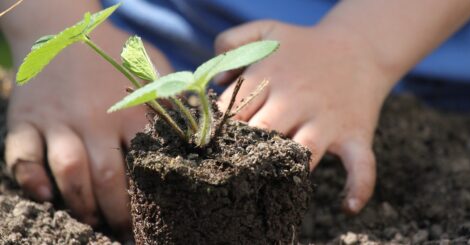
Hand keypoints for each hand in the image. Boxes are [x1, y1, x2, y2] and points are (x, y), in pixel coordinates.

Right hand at [2, 1, 171, 236]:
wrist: (59, 25)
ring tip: (92, 221)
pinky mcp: (26, 120)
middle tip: (123, 232)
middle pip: (107, 178)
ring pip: (69, 173)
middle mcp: (94, 118)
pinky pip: (21, 157)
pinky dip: (31, 180)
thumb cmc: (112, 51)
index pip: (144, 164)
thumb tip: (200, 123)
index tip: (155, 219)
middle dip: (117, 214)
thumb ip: (172, 95)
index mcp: (129, 110)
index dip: (150, 198)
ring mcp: (57, 120)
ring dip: (80, 205)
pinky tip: (46, 197)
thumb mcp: (150, 65)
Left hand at [215, 20, 393, 213]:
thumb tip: (216, 81)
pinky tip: (347, 206)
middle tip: (232, 165)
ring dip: (286, 169)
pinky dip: (359, 187)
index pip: (234, 110)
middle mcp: (297, 101)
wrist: (360, 46)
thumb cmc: (305, 46)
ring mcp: (327, 120)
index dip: (219, 129)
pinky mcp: (355, 135)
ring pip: (302, 152)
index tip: (210, 143)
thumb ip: (231, 41)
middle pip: (262, 132)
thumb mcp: (266, 30)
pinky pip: (361, 165)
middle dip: (245, 150)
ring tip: (270, 183)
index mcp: (271, 77)